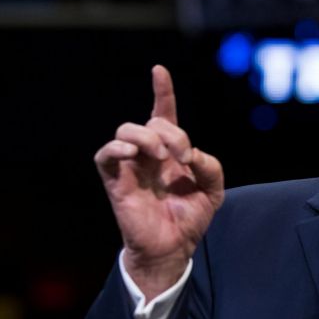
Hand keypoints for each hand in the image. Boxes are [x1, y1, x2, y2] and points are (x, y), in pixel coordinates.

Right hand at [94, 66, 223, 301]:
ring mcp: (131, 167)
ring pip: (127, 131)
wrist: (174, 247)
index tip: (159, 71)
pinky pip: (105, 155)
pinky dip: (117, 148)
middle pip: (151, 121)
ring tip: (162, 157)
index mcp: (171, 152)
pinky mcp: (116, 182)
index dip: (162, 91)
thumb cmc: (189, 218)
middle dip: (172, 132)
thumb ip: (210, 166)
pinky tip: (133, 154)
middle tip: (183, 156)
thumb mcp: (213, 190)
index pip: (163, 114)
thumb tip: (192, 153)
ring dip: (148, 137)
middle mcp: (148, 154)